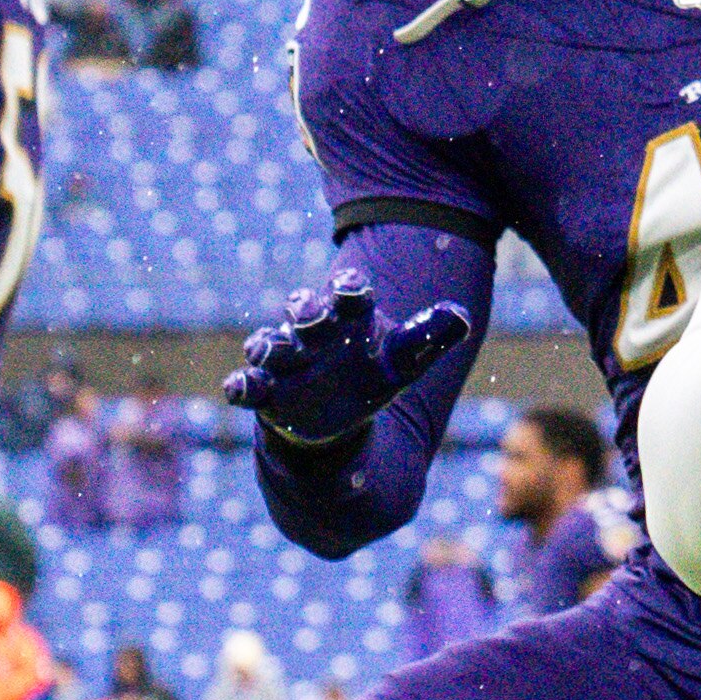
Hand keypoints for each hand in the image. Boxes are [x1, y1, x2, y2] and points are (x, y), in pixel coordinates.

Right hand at [225, 268, 476, 447]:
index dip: (348, 287)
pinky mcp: (267, 391)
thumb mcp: (405, 360)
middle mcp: (313, 333)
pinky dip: (241, 385)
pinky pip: (248, 385)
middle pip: (304, 312)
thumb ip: (429, 337)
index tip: (350, 285)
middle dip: (303, 310)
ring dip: (268, 345)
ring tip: (267, 350)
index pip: (349, 294)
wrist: (336, 414)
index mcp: (349, 318)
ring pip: (271, 345)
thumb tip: (462, 316)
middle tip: (306, 313)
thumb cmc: (371, 374)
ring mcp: (286, 360)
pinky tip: (238, 388)